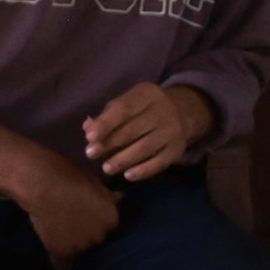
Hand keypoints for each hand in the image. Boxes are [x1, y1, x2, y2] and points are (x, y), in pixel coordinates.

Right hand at [18, 150, 123, 266]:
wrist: (44, 183)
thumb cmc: (68, 176)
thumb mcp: (93, 182)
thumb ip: (106, 196)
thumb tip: (120, 198)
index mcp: (112, 218)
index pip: (108, 227)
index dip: (94, 220)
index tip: (83, 214)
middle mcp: (101, 235)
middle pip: (94, 240)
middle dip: (84, 233)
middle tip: (68, 220)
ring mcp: (82, 246)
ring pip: (78, 251)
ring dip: (71, 245)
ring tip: (57, 231)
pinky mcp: (63, 252)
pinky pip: (62, 266)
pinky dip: (59, 263)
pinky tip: (56, 262)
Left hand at [80, 82, 208, 184]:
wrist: (182, 113)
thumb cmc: (143, 110)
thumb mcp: (127, 104)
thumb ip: (106, 117)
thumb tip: (87, 129)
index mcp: (146, 94)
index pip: (123, 109)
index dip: (105, 124)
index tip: (89, 138)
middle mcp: (162, 110)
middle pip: (132, 130)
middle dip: (109, 143)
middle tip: (91, 154)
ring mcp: (172, 130)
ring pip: (145, 148)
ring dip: (123, 160)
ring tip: (106, 168)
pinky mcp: (177, 149)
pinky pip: (159, 162)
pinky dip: (143, 170)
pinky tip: (128, 175)